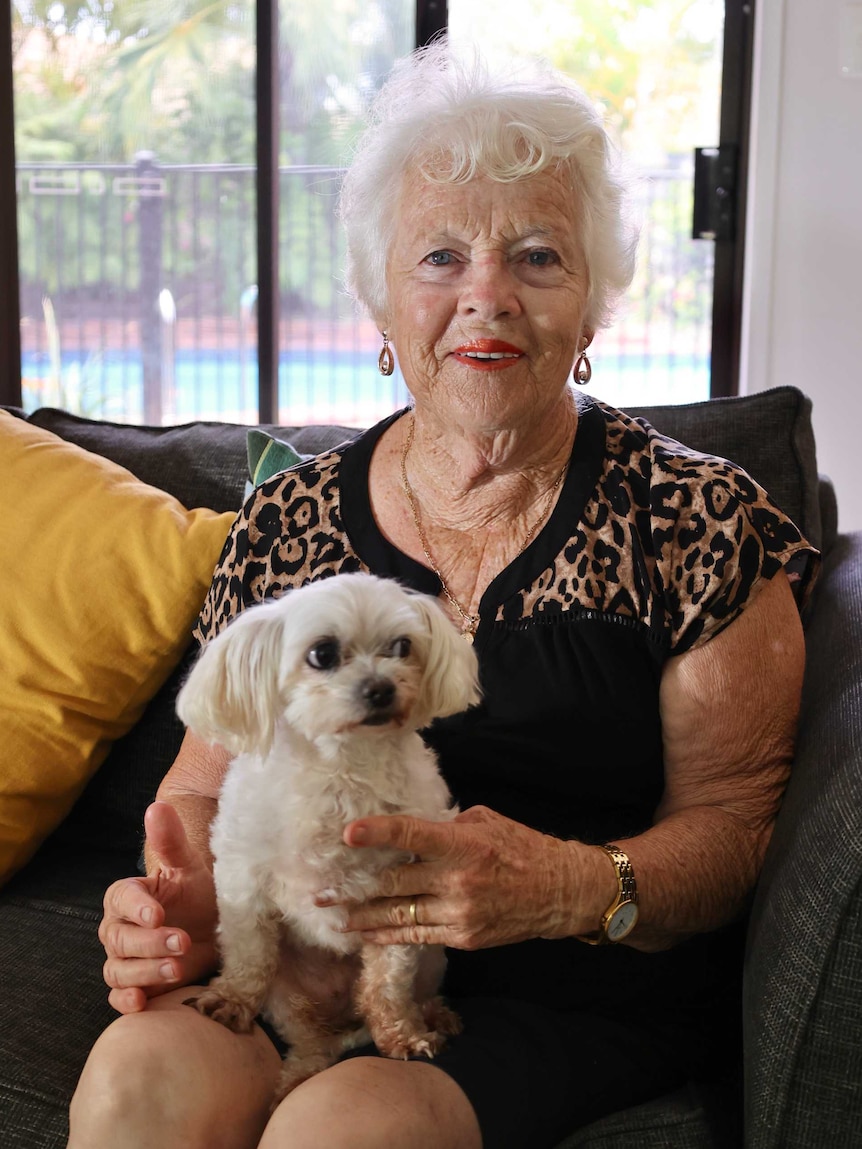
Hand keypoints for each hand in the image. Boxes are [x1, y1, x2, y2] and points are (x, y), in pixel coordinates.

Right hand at [99, 802, 217, 1013]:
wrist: (216, 929)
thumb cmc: (200, 894)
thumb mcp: (190, 867)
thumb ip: (171, 841)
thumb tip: (157, 806)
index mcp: (129, 895)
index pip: (121, 899)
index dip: (136, 908)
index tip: (158, 914)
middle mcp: (119, 928)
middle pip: (120, 938)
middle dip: (150, 943)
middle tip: (182, 941)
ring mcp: (125, 959)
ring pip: (119, 969)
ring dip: (145, 971)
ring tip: (176, 968)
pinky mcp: (135, 986)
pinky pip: (119, 997)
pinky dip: (127, 1001)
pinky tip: (142, 1002)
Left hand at [333, 805, 599, 948]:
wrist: (559, 892)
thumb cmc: (521, 847)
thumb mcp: (485, 822)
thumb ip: (445, 826)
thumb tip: (410, 830)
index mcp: (463, 844)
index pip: (412, 835)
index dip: (378, 833)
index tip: (348, 833)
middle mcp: (457, 880)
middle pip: (394, 883)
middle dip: (354, 888)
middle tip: (322, 892)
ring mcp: (459, 913)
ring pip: (399, 915)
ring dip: (363, 918)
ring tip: (335, 918)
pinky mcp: (463, 936)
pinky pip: (417, 935)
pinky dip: (389, 935)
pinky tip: (368, 934)